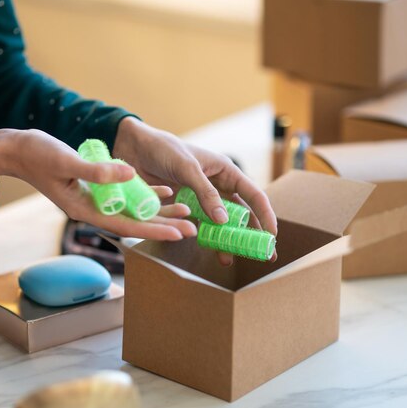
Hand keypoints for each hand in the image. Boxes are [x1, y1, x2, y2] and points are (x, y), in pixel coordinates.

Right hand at [0, 129, 195, 239]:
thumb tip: (129, 175)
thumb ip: (97, 172)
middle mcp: (94, 208)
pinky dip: (145, 193)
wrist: (18, 149)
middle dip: (164, 225)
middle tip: (193, 228)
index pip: (127, 224)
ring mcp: (96, 200)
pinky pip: (126, 195)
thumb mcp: (66, 161)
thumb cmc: (37, 155)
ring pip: (134, 209)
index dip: (155, 229)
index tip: (180, 233)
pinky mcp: (97, 188)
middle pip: (136, 221)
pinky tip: (165, 191)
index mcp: (86, 209)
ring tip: (187, 212)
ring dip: (159, 211)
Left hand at [114, 117, 277, 264]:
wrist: (133, 148)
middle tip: (261, 256)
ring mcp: (201, 198)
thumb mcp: (187, 168)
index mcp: (225, 171)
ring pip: (221, 224)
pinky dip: (206, 238)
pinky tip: (210, 250)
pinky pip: (199, 225)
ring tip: (231, 259)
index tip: (273, 236)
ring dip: (227, 240)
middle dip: (251, 234)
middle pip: (241, 213)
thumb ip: (206, 193)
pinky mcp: (184, 207)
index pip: (254, 195)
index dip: (265, 215)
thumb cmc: (163, 149)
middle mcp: (217, 186)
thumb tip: (224, 221)